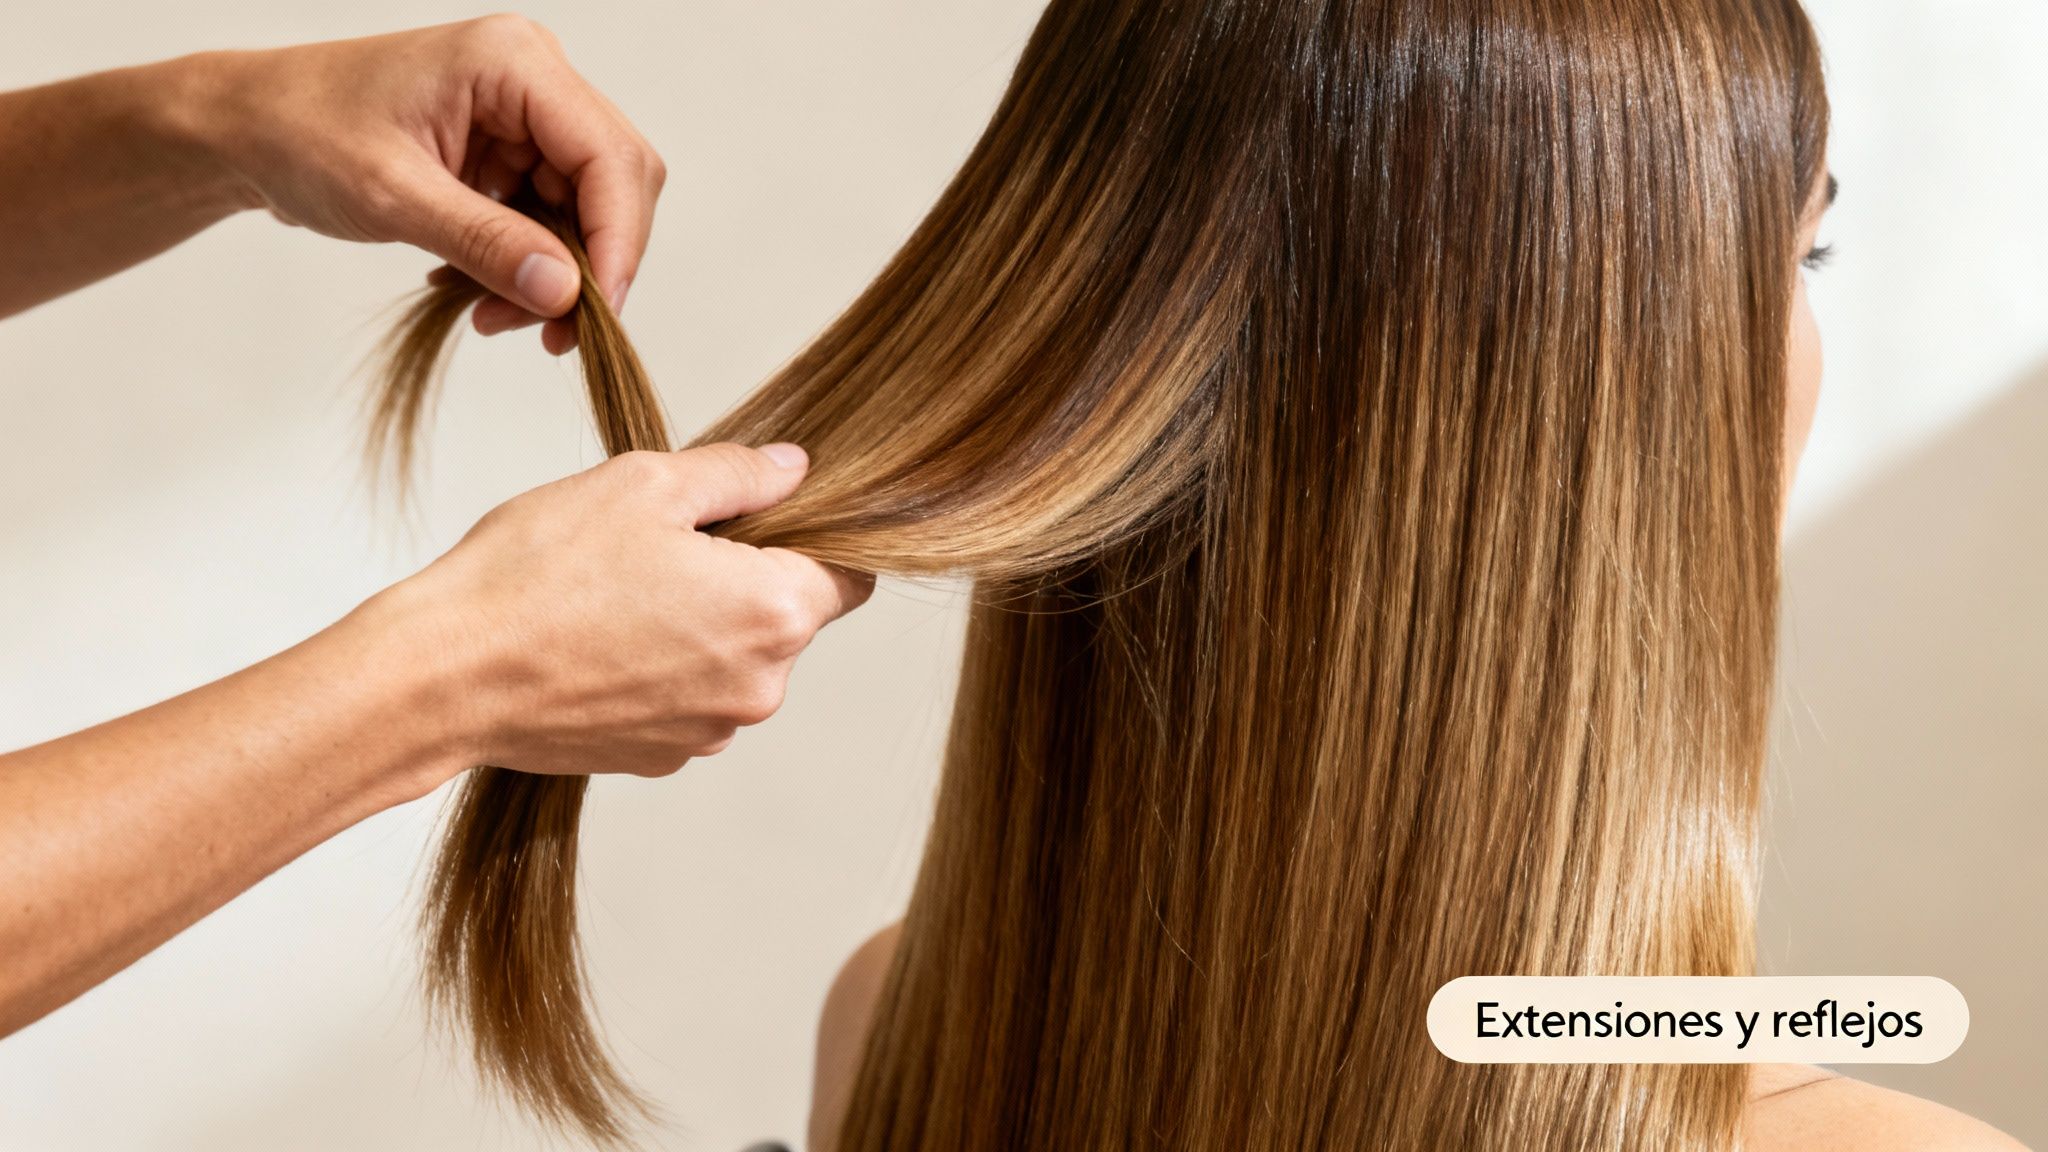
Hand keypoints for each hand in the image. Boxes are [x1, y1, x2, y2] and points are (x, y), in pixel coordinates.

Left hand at [188, 16, 663, 353]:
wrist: (248, 129)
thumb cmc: (302, 134)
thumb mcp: (393, 195)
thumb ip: (486, 242)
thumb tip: (566, 293)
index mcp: (514, 61)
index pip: (608, 155)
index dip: (616, 239)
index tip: (596, 312)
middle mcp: (534, 78)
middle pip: (615, 182)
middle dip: (591, 263)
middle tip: (552, 331)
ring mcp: (525, 115)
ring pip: (589, 209)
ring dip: (556, 275)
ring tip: (494, 317)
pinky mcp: (511, 150)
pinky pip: (551, 218)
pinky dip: (527, 265)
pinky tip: (480, 291)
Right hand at [359, 443, 873, 777]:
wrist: (446, 676)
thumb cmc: (540, 574)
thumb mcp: (645, 484)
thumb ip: (738, 475)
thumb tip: (795, 469)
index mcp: (775, 613)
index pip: (852, 577)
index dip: (813, 539)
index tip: (759, 519)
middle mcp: (760, 687)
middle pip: (788, 618)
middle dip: (743, 578)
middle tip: (661, 544)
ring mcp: (710, 733)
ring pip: (734, 660)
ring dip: (699, 624)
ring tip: (616, 592)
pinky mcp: (661, 758)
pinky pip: (687, 699)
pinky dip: (659, 668)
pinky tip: (598, 638)